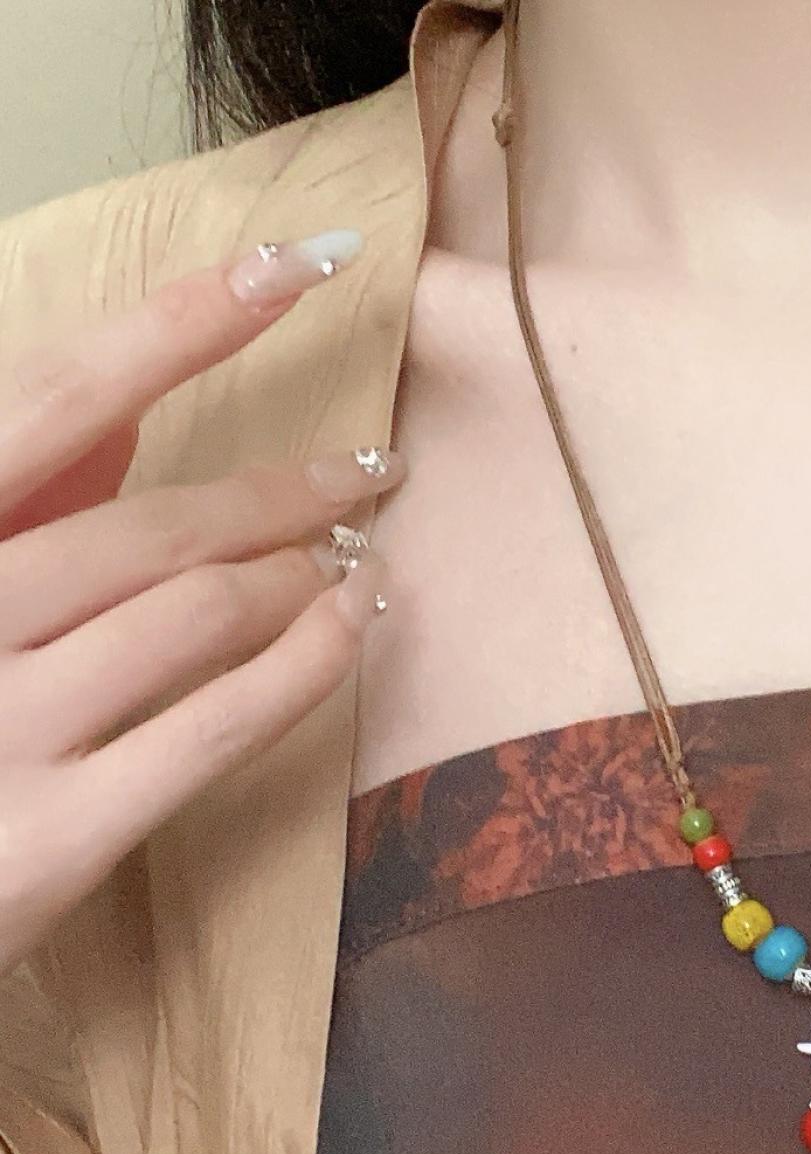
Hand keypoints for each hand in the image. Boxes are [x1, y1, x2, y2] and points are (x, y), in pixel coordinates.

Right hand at [0, 230, 403, 976]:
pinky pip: (220, 725)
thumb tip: (142, 403)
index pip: (66, 394)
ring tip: (356, 571)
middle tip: (369, 476)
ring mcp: (1, 721)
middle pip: (161, 523)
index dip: (193, 319)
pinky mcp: (58, 829)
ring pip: (201, 613)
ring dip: (304, 585)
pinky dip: (309, 669)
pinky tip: (355, 634)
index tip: (306, 263)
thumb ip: (24, 496)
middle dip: (289, 496)